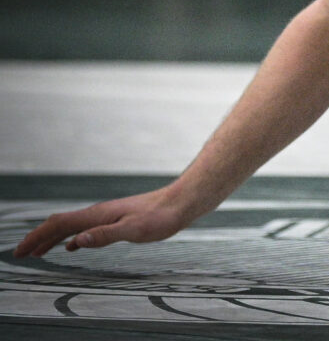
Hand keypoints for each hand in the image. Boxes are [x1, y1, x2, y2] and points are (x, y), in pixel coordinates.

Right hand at [13, 187, 190, 258]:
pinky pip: (87, 228)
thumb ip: (105, 235)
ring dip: (52, 239)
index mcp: (99, 215)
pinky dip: (72, 238)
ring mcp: (108, 214)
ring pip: (72, 226)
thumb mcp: (134, 230)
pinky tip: (72, 246)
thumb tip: (75, 242)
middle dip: (38, 239)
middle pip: (61, 224)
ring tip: (38, 252)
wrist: (181, 202)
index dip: (37, 238)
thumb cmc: (161, 217)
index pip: (59, 225)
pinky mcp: (118, 218)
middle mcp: (100, 212)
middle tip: (21, 254)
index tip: (20, 251)